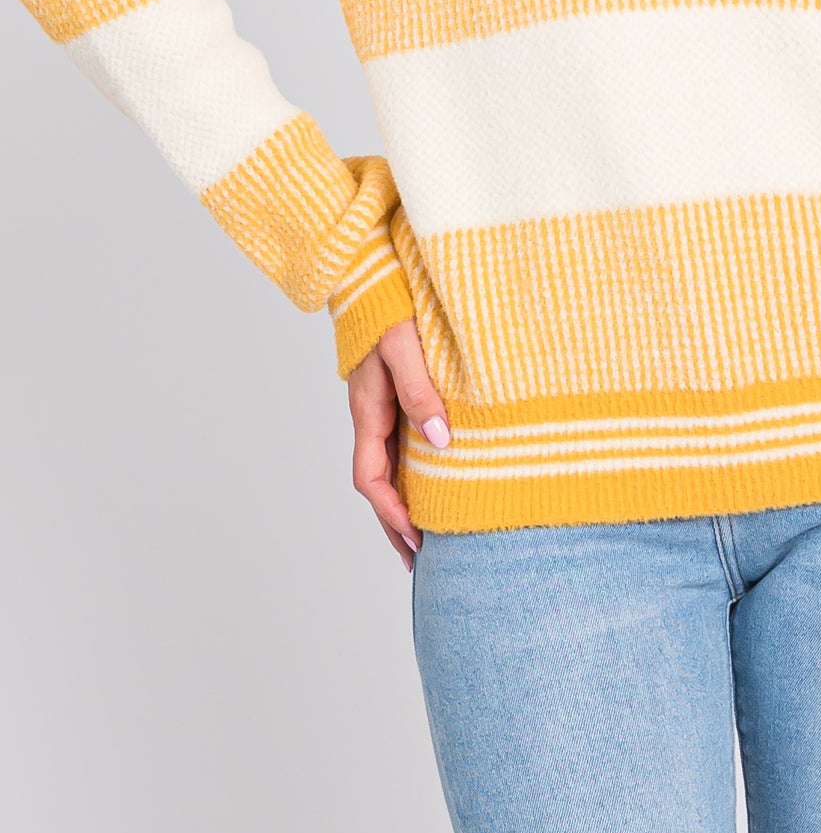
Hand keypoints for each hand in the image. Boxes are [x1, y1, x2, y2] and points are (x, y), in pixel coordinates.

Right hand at [345, 317, 450, 571]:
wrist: (373, 271)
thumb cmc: (388, 305)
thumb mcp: (404, 346)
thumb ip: (420, 390)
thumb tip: (440, 441)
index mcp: (368, 411)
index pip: (371, 479)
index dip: (391, 514)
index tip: (416, 540)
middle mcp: (371, 414)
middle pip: (379, 482)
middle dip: (396, 523)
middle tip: (422, 560)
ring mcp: (382, 406)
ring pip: (390, 465)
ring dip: (406, 500)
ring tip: (431, 532)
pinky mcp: (396, 393)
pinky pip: (401, 443)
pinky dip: (414, 470)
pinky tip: (435, 478)